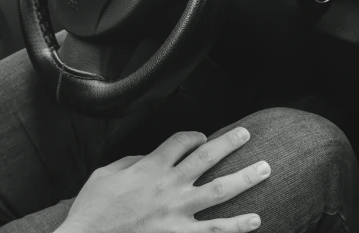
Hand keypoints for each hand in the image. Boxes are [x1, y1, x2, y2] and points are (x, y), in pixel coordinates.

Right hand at [56, 127, 269, 232]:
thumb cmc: (93, 210)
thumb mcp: (105, 174)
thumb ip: (130, 162)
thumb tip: (147, 158)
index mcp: (150, 167)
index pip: (180, 141)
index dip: (193, 135)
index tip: (200, 137)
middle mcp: (168, 185)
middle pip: (206, 157)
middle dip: (229, 143)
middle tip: (246, 135)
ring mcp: (177, 212)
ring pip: (219, 191)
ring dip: (245, 178)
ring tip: (266, 170)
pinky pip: (213, 231)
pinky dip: (236, 226)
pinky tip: (256, 220)